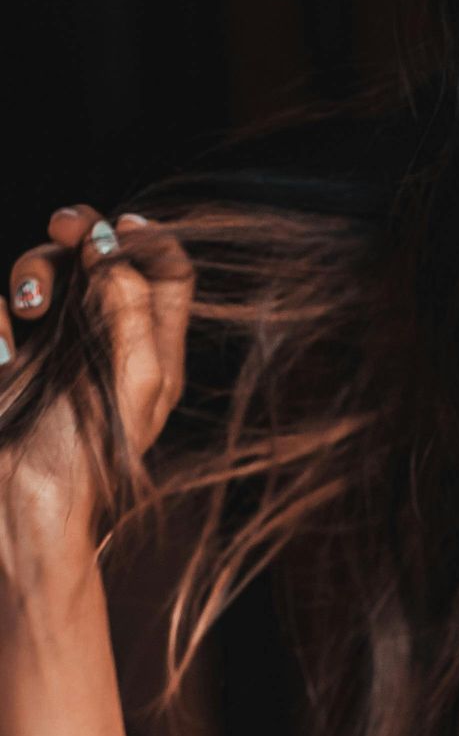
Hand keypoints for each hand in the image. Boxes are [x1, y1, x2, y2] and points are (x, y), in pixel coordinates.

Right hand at [0, 200, 193, 610]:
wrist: (18, 509)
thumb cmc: (85, 463)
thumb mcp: (130, 384)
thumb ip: (128, 307)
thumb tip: (111, 243)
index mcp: (152, 352)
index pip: (166, 274)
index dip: (148, 240)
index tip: (122, 227)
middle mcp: (105, 342)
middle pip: (97, 259)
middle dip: (78, 234)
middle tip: (64, 226)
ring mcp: (54, 347)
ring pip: (44, 275)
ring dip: (35, 273)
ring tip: (32, 310)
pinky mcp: (10, 357)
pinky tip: (1, 354)